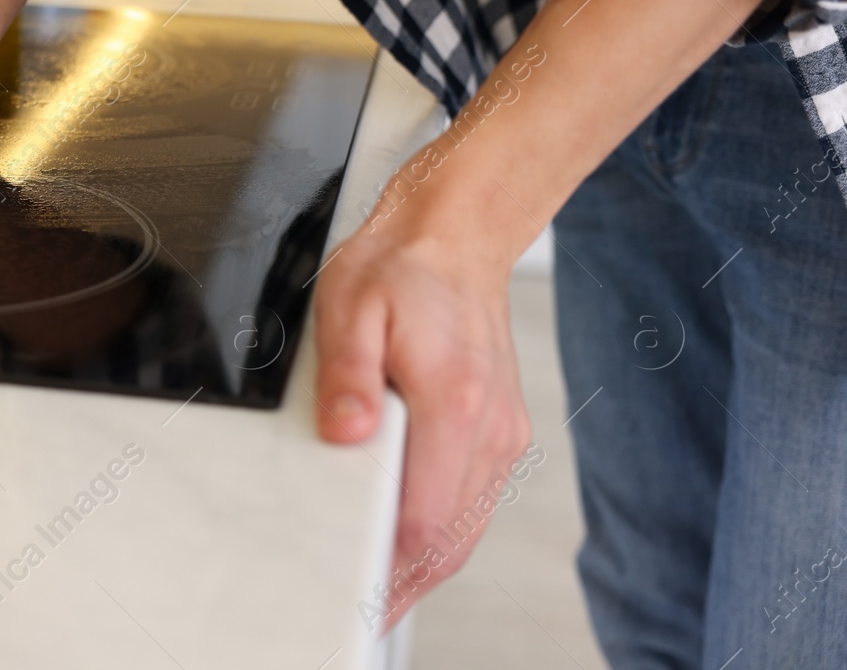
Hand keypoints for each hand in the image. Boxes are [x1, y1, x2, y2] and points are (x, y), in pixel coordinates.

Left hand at [314, 202, 528, 629]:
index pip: (427, 515)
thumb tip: (347, 431)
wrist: (455, 237)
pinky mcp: (500, 432)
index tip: (358, 591)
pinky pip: (474, 502)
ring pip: (468, 527)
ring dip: (426, 564)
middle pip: (453, 538)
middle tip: (362, 608)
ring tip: (378, 590)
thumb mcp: (349, 306)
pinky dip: (445, 532)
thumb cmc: (400, 268)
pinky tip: (410, 543)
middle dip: (406, 582)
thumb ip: (346, 376)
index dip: (390, 563)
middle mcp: (488, 425)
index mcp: (453, 399)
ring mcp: (501, 432)